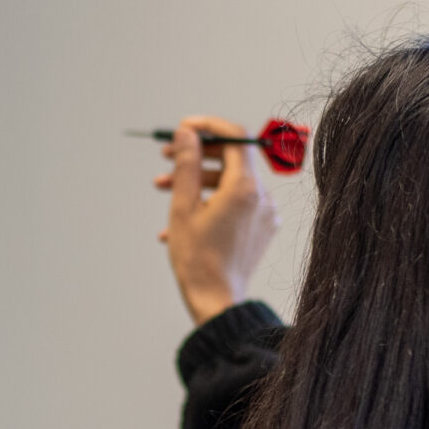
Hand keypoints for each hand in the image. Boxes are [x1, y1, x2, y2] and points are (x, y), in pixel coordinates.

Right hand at [155, 116, 281, 325]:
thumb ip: (186, 164)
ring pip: (230, 182)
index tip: (184, 129)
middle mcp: (262, 196)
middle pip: (231, 158)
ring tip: (164, 187)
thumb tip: (187, 133)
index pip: (235, 136)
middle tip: (168, 156)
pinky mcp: (261, 228)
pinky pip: (236, 203)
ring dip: (197, 180)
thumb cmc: (198, 259)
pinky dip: (210, 200)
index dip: (207, 126)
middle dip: (196, 155)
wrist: (216, 302)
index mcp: (244, 187)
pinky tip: (182, 216)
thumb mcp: (183, 206)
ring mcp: (264, 213)